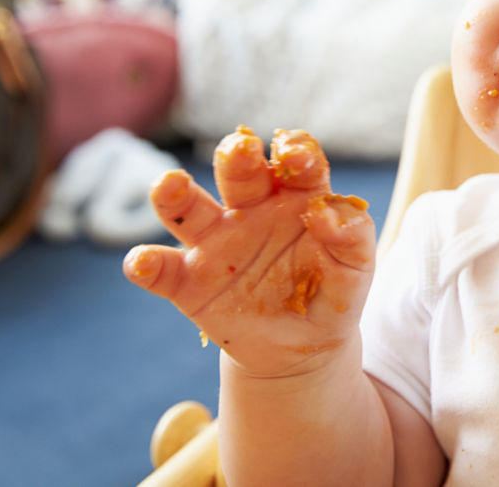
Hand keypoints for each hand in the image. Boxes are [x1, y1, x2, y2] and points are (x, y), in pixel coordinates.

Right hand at [123, 127, 375, 378]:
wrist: (301, 350)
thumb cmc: (331, 295)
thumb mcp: (355, 269)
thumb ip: (351, 237)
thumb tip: (327, 214)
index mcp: (298, 198)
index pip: (297, 162)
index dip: (296, 152)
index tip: (295, 156)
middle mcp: (251, 209)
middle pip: (239, 173)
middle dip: (237, 157)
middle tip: (239, 149)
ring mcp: (216, 243)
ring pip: (190, 209)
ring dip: (175, 194)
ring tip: (170, 185)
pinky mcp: (188, 282)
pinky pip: (163, 269)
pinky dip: (147, 264)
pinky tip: (143, 263)